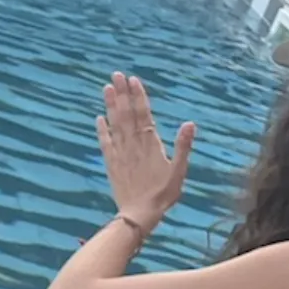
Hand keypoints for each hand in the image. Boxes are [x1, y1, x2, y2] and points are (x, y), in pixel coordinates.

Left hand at [97, 74, 193, 232]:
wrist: (139, 214)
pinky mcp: (111, 164)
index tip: (133, 79)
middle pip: (127, 114)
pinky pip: (105, 143)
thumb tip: (190, 123)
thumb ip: (183, 146)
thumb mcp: (179, 171)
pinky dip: (102, 130)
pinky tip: (98, 118)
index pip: (144, 114)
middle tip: (116, 75)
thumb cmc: (163, 194)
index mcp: (151, 144)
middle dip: (122, 93)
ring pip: (115, 124)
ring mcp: (121, 153)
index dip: (138, 96)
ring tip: (107, 88)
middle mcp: (133, 145)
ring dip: (111, 105)